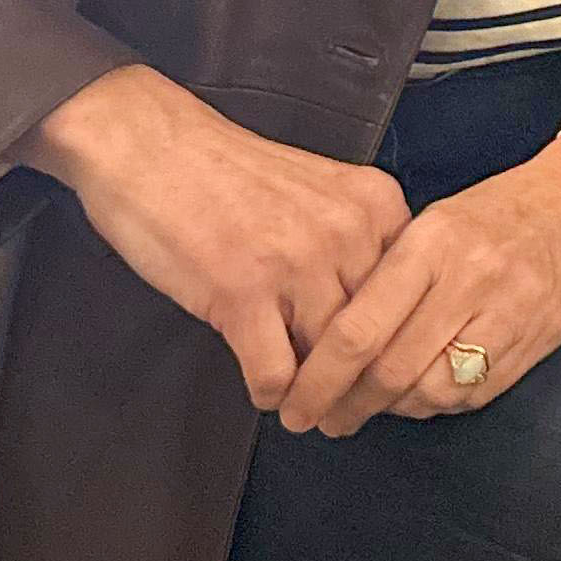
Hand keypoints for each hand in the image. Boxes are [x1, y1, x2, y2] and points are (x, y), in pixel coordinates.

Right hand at [18, 64, 408, 414]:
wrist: (151, 148)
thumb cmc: (229, 174)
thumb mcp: (320, 193)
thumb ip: (355, 243)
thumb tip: (375, 319)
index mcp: (376, 205)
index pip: (409, 294)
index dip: (395, 340)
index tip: (382, 372)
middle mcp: (347, 233)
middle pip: (375, 333)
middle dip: (360, 381)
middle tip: (346, 412)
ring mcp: (297, 264)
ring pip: (329, 362)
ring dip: (315, 396)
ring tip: (304, 409)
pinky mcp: (242, 295)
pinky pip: (274, 373)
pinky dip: (270, 392)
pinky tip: (263, 387)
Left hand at [273, 122, 560, 435]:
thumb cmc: (511, 206)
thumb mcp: (442, 220)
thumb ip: (394, 273)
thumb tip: (336, 336)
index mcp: (434, 242)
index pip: (359, 328)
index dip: (318, 378)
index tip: (295, 402)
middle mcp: (470, 281)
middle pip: (389, 371)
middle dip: (345, 406)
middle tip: (321, 418)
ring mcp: (507, 316)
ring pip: (428, 392)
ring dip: (390, 410)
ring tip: (369, 407)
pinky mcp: (532, 344)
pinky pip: (470, 394)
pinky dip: (434, 404)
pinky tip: (419, 394)